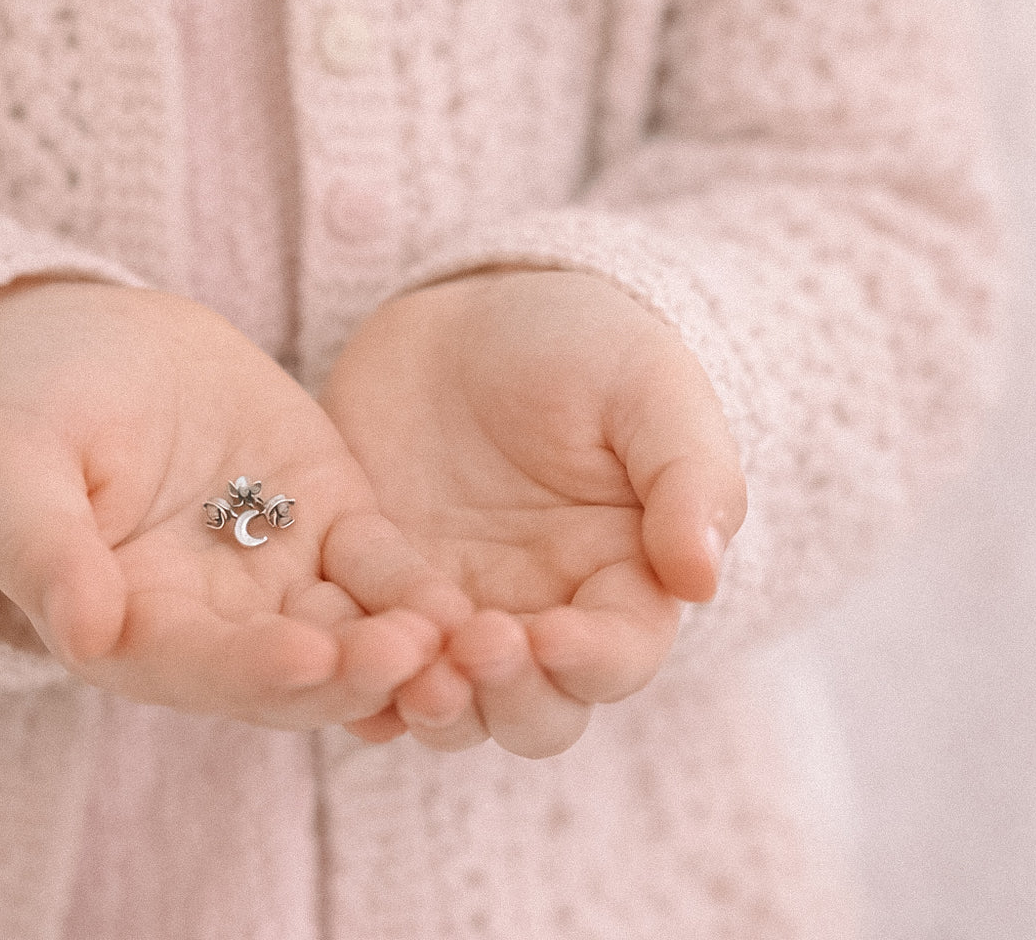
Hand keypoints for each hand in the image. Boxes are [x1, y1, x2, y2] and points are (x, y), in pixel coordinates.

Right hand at [0, 278, 469, 728]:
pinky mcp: (332, 528)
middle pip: (292, 675)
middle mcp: (213, 628)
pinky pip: (383, 572)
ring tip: (452, 634)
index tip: (307, 656)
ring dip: (401, 645)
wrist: (92, 345)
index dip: (252, 669)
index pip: (196, 667)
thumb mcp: (14, 459)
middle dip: (350, 672)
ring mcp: (279, 581)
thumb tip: (82, 633)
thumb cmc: (28, 404)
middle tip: (407, 654)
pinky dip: (420, 591)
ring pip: (350, 634)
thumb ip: (42, 545)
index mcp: (127, 630)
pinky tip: (463, 599)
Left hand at [322, 269, 745, 756]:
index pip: (619, 656)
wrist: (466, 321)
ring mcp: (452, 618)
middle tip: (472, 648)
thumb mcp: (650, 389)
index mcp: (620, 584)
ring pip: (449, 710)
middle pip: (535, 714)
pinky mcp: (375, 600)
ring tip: (404, 665)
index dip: (591, 661)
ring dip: (431, 705)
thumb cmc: (582, 346)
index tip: (552, 637)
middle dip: (507, 698)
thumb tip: (702, 579)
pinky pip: (363, 665)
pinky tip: (333, 657)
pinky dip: (350, 677)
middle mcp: (539, 621)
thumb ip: (688, 477)